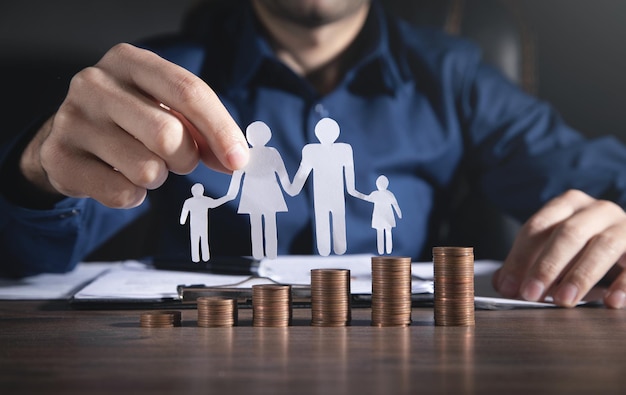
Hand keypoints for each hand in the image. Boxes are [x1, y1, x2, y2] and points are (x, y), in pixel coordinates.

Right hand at [21, 43, 248, 207]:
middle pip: (168, 135)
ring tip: (144, 164)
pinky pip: (122, 194)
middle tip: (181, 161)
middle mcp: (95, 84)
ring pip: (146, 170)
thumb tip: (235, 159)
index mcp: (129, 61)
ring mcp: (72, 120)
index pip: (188, 91)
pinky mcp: (59, 158)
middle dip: (186, 158)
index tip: (239, 160)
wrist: (71, 136)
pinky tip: (121, 178)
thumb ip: (202, 128)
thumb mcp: (165, 108)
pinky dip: (134, 195)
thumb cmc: (131, 119)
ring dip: (159, 178)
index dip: (220, 129)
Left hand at [493, 189, 625, 307]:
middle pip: (568, 233)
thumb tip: (504, 285)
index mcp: (568, 204)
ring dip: (580, 275)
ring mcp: (625, 225)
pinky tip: (612, 302)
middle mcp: (597, 209)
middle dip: (547, 266)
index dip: (520, 257)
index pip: (538, 226)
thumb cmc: (585, 247)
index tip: (508, 286)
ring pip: (603, 246)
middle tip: (530, 295)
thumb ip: (528, 264)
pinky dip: (625, 284)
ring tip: (563, 301)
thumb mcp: (555, 249)